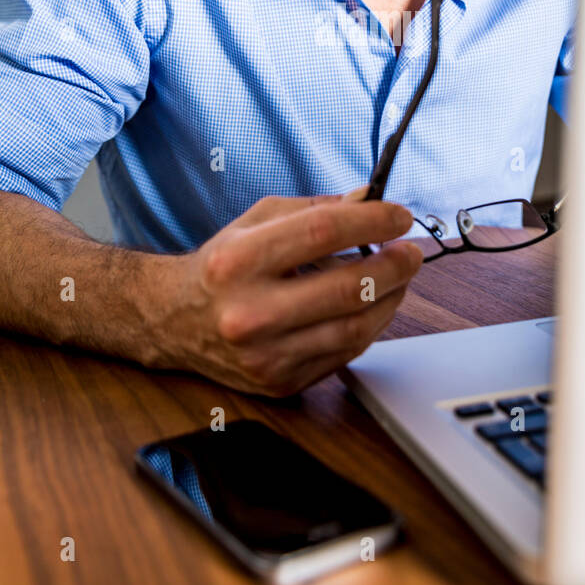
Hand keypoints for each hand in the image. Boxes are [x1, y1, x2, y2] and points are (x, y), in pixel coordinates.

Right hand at [148, 190, 422, 394]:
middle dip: (395, 265)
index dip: (372, 221)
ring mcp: (264, 355)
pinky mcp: (278, 382)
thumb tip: (369, 201)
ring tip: (399, 278)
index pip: (322, 232)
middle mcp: (249, 312)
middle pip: (348, 287)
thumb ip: (313, 210)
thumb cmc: (222, 265)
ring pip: (354, 328)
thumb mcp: (255, 222)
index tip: (399, 216)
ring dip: (391, 299)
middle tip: (411, 251)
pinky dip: (368, 326)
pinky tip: (373, 306)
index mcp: (239, 261)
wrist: (172, 321)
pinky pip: (344, 354)